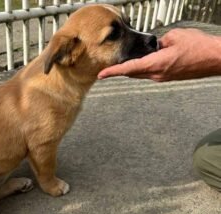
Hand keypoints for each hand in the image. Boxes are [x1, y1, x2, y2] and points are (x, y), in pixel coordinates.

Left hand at [98, 29, 220, 81]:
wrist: (215, 59)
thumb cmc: (199, 48)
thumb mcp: (174, 37)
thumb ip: (159, 42)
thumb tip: (154, 46)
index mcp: (156, 64)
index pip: (128, 69)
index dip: (113, 72)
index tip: (102, 75)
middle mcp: (157, 74)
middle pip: (132, 73)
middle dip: (119, 70)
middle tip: (108, 68)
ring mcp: (163, 77)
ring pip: (140, 74)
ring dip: (130, 70)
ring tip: (121, 65)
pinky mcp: (168, 77)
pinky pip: (149, 74)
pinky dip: (140, 69)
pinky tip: (140, 63)